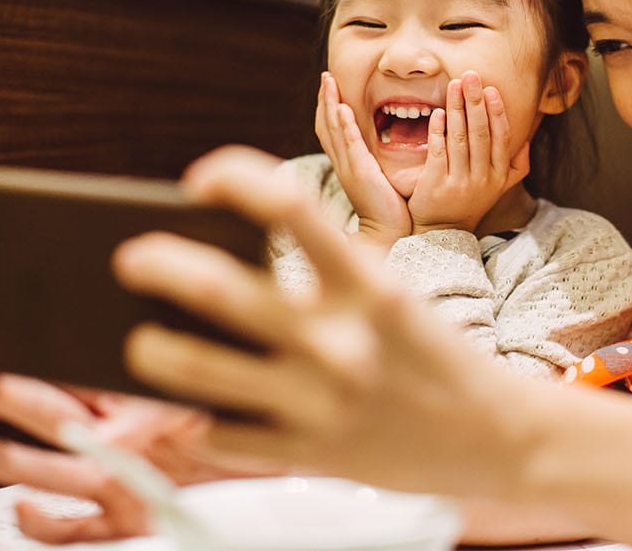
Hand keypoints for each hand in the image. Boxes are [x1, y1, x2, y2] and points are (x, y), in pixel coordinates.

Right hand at [0, 326, 270, 542]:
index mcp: (132, 394)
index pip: (60, 368)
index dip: (14, 352)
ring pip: (42, 468)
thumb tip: (153, 308)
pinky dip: (45, 523)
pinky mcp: (129, 523)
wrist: (296, 478)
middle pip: (38, 410)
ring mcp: (117, 482)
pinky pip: (76, 530)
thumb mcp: (222, 374)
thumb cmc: (263, 418)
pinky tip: (21, 508)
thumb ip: (183, 352)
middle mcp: (115, 437)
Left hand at [113, 146, 546, 501]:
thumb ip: (319, 276)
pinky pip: (223, 434)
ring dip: (152, 351)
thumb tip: (218, 258)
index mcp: (368, 284)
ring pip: (199, 368)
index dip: (232, 177)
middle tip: (129, 257)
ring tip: (137, 343)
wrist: (501, 439)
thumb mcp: (388, 296)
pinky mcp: (311, 455)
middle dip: (157, 264)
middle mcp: (341, 340)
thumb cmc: (430, 356)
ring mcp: (321, 402)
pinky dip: (197, 418)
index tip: (198, 181)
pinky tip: (190, 407)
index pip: (289, 203)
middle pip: (219, 288)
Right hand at [314, 72, 409, 254]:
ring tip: (330, 83)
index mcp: (346, 165)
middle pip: (325, 126)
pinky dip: (344, 126)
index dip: (328, 107)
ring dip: (330, 105)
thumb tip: (379, 146)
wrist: (388, 235)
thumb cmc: (389, 209)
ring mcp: (348, 168)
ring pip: (333, 131)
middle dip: (325, 99)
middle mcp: (342, 164)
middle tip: (326, 76)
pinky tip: (342, 109)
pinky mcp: (360, 173)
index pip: (331, 131)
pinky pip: (349, 145)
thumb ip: (375, 162)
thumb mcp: (378, 179)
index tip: (330, 87)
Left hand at [407, 72, 529, 234]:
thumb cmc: (471, 202)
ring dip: (457, 109)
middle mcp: (482, 178)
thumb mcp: (500, 186)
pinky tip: (438, 112)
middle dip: (476, 102)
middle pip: (481, 133)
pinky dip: (438, 130)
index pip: (502, 138)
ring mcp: (459, 182)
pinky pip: (438, 152)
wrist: (443, 232)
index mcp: (499, 175)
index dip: (497, 112)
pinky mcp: (436, 185)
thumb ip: (516, 164)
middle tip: (470, 76)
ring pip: (460, 139)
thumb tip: (526, 139)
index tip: (491, 89)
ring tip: (454, 85)